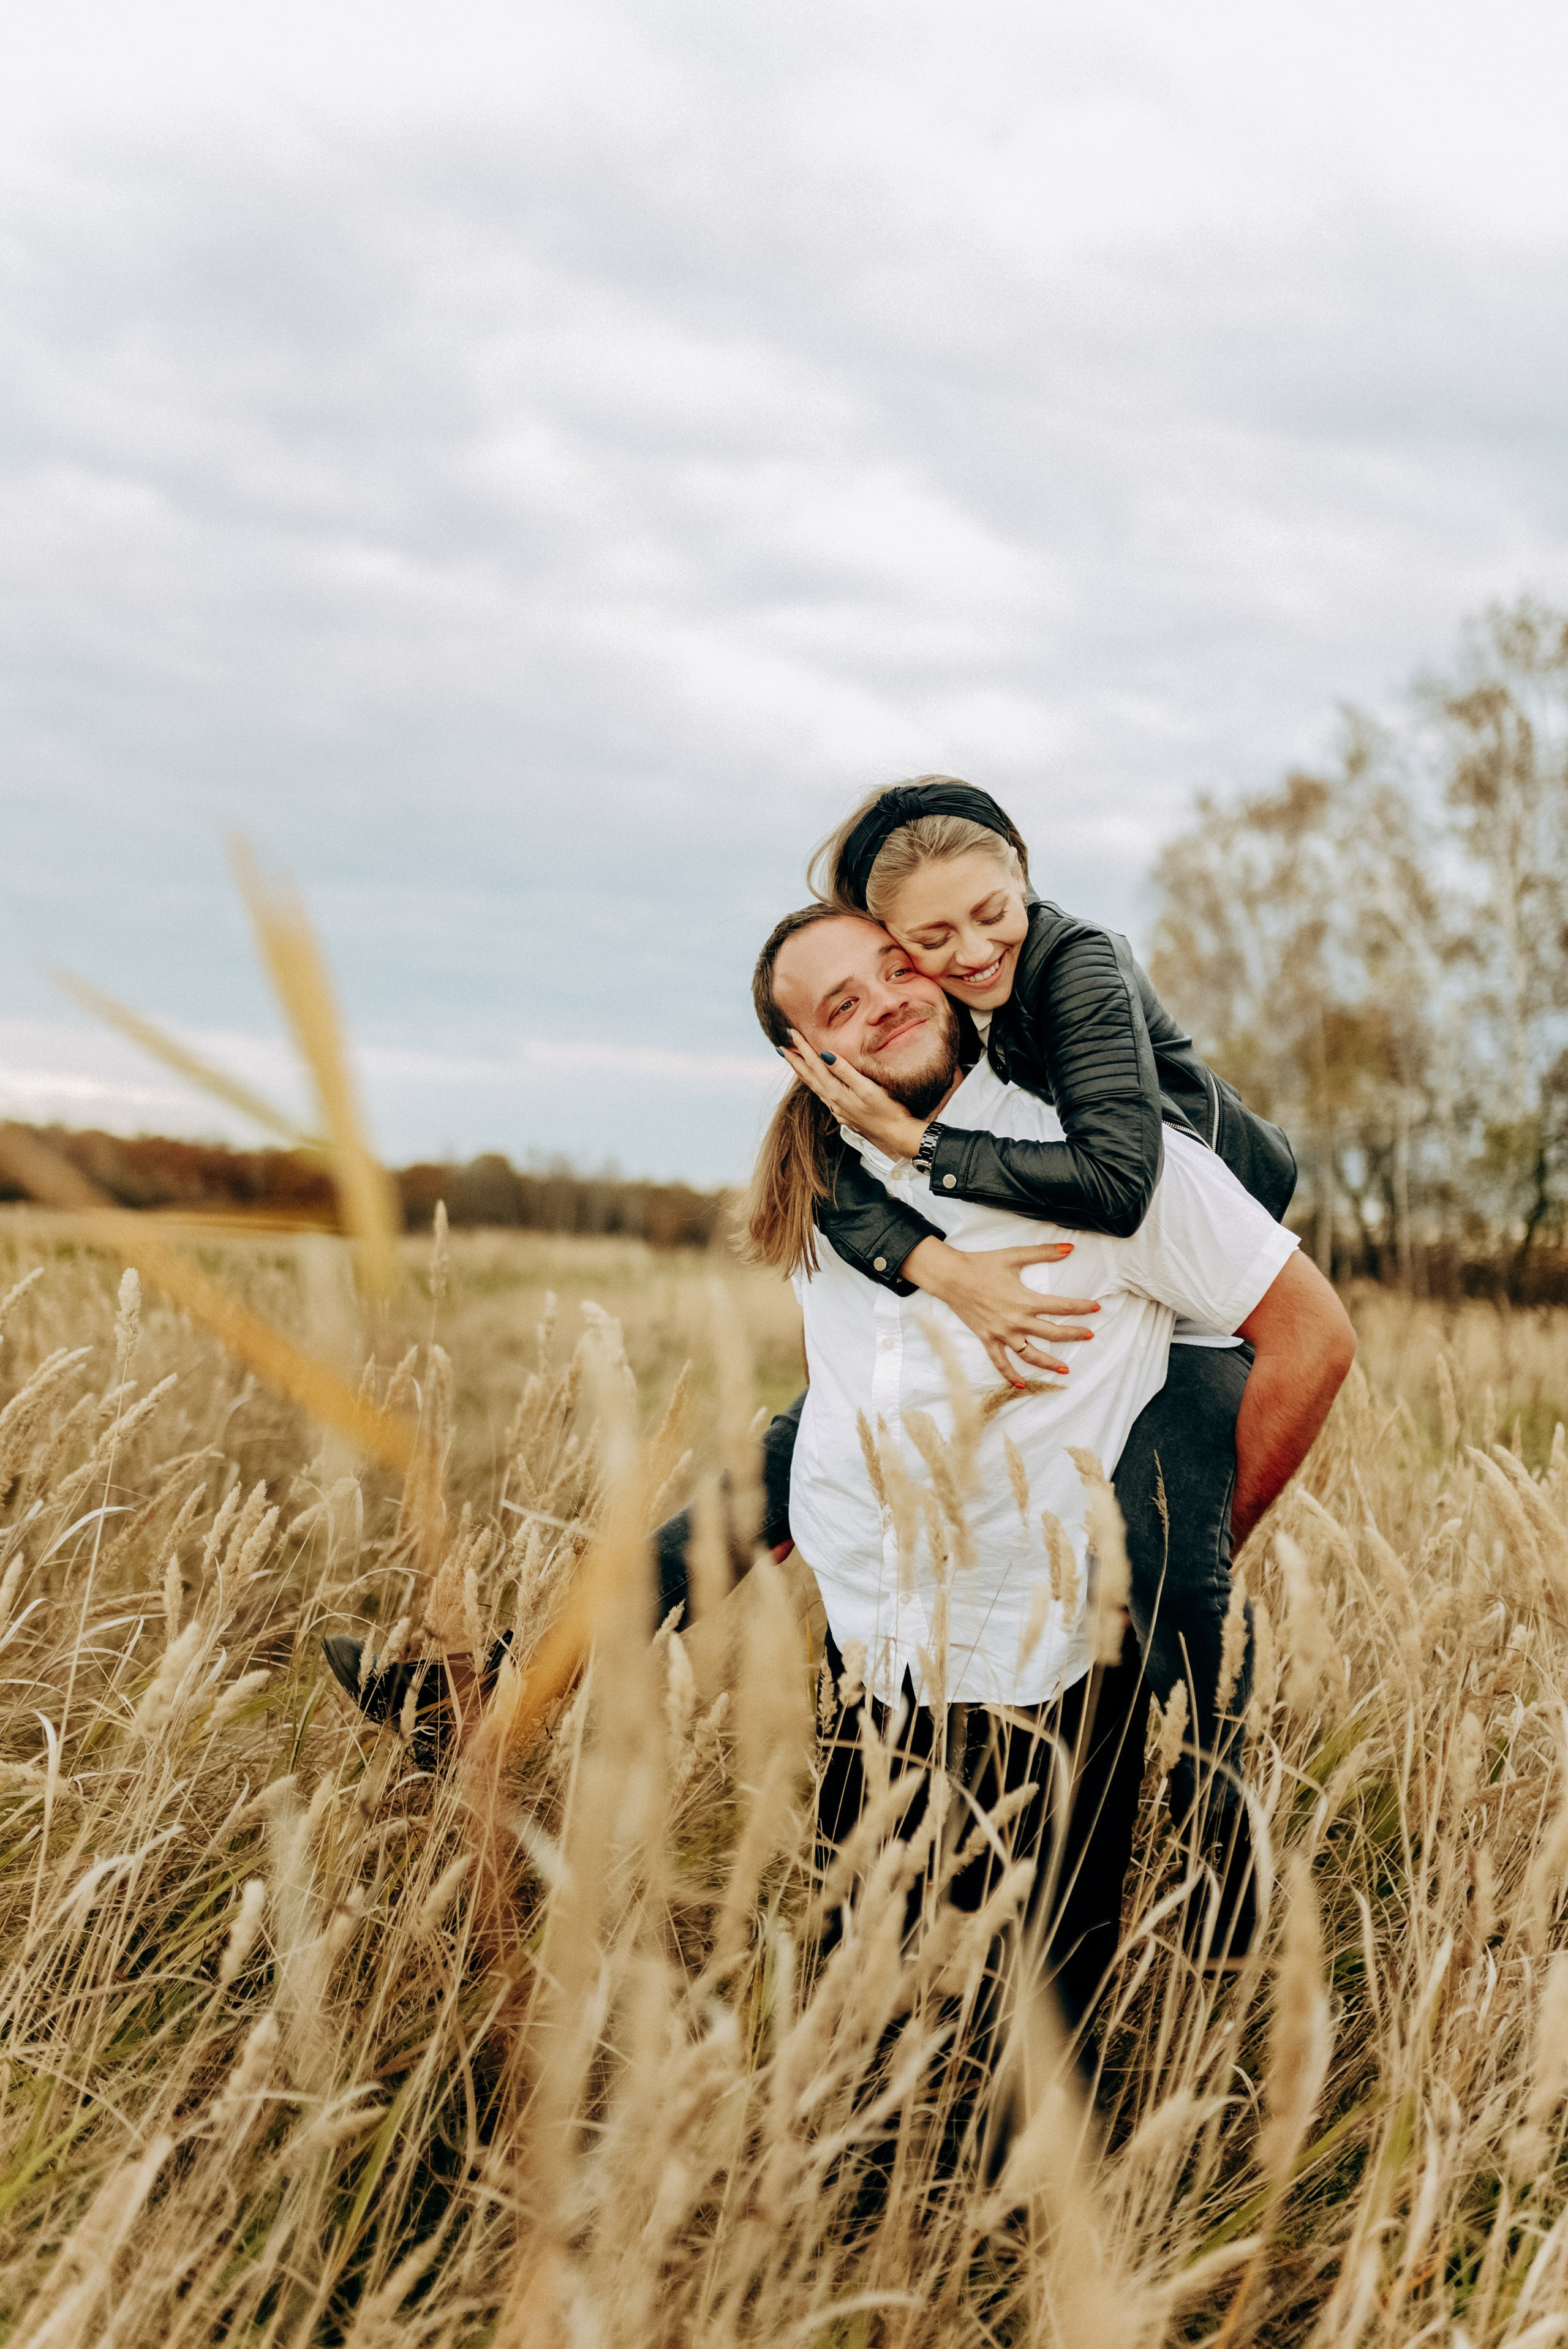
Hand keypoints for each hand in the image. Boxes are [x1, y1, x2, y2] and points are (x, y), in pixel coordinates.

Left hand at [780, 1029, 930, 1159]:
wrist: (897, 1135)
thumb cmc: (887, 1110)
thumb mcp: (867, 1088)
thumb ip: (845, 1072)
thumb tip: (825, 1055)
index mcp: (836, 1092)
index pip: (815, 1064)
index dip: (803, 1048)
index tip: (791, 1033)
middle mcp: (833, 1101)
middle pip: (809, 1077)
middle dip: (795, 1061)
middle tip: (781, 1047)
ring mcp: (838, 1109)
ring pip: (814, 1087)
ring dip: (802, 1073)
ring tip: (793, 1063)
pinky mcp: (845, 1114)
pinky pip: (823, 1096)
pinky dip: (815, 1085)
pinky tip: (816, 1084)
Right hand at [903, 1237, 1099, 1385]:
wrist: (951, 1277)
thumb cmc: (982, 1264)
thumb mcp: (1014, 1255)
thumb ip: (1044, 1252)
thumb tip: (1070, 1248)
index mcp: (1025, 1301)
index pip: (1061, 1307)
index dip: (1081, 1307)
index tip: (1096, 1307)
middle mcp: (1016, 1321)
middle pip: (1052, 1333)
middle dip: (1073, 1334)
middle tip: (1089, 1334)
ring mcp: (1001, 1333)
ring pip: (1029, 1354)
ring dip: (1048, 1363)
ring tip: (1065, 1369)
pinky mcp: (987, 1339)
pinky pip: (1000, 1362)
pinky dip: (1010, 1375)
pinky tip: (1022, 1384)